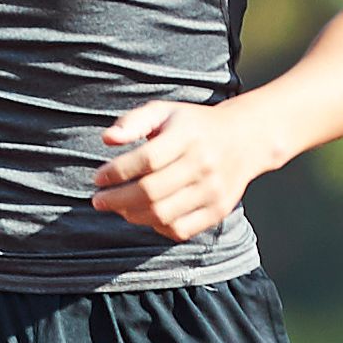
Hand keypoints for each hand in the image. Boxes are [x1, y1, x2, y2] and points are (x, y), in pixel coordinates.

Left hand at [91, 98, 279, 241]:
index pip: (147, 159)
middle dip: (116, 199)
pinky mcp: (218, 211)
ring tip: (118, 207)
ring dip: (131, 215)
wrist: (244, 139)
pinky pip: (179, 230)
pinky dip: (156, 227)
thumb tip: (108, 139)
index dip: (117, 172)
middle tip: (98, 200)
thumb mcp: (164, 112)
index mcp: (189, 135)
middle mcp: (204, 164)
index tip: (98, 178)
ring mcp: (213, 191)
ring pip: (162, 215)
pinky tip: (145, 215)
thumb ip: (133, 121)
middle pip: (151, 191)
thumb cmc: (193, 126)